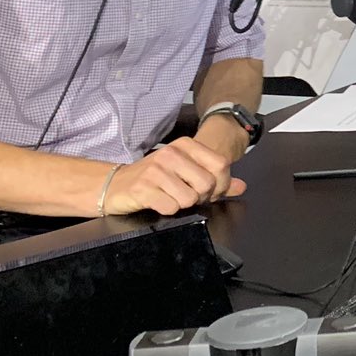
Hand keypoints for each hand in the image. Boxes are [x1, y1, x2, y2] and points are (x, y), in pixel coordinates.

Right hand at [102, 136, 244, 216]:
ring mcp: (156, 170)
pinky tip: (158, 202)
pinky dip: (168, 210)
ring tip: (170, 197)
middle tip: (187, 196)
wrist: (115, 185)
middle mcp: (172, 153)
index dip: (221, 185)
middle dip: (202, 197)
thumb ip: (216, 178)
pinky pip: (171, 207)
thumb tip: (241, 186)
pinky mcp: (143, 188)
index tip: (210, 192)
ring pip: (190, 198)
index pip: (221, 165)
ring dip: (183, 204)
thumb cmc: (155, 178)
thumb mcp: (186, 171)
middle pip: (208, 184)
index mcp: (186, 145)